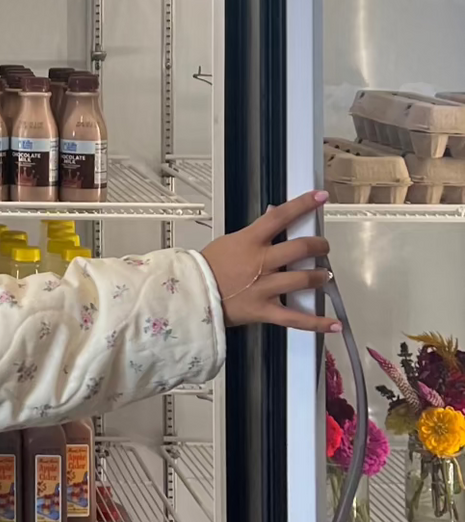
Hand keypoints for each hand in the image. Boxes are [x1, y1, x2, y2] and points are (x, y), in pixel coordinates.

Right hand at [201, 190, 340, 332]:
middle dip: (319, 246)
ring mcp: (263, 288)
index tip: (320, 197)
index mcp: (250, 242)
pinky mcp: (263, 311)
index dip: (304, 204)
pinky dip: (316, 322)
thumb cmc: (204, 270)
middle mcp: (260, 263)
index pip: (281, 216)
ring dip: (320, 276)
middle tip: (322, 248)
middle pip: (301, 248)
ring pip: (303, 279)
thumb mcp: (228, 243)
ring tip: (323, 276)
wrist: (188, 297)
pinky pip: (294, 318)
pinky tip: (333, 324)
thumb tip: (274, 216)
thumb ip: (254, 233)